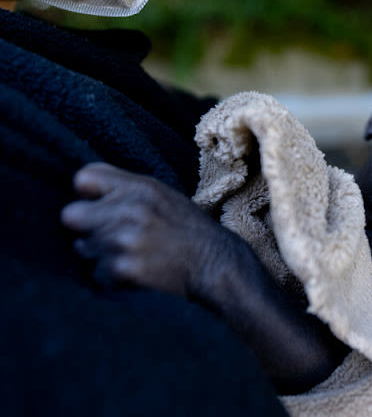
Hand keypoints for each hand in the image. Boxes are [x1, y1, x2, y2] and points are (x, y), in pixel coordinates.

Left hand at [61, 162, 218, 295]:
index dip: (88, 195)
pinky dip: (112, 276)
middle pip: (72, 216)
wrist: (217, 265)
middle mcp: (131, 211)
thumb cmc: (188, 230)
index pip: (83, 178)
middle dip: (88, 227)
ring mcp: (126, 241)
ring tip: (133, 254)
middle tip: (113, 236)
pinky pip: (97, 273)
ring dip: (102, 254)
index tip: (101, 207)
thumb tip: (79, 185)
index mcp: (141, 188)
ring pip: (83, 247)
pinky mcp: (125, 269)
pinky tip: (137, 271)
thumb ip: (123, 186)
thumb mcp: (163, 195)